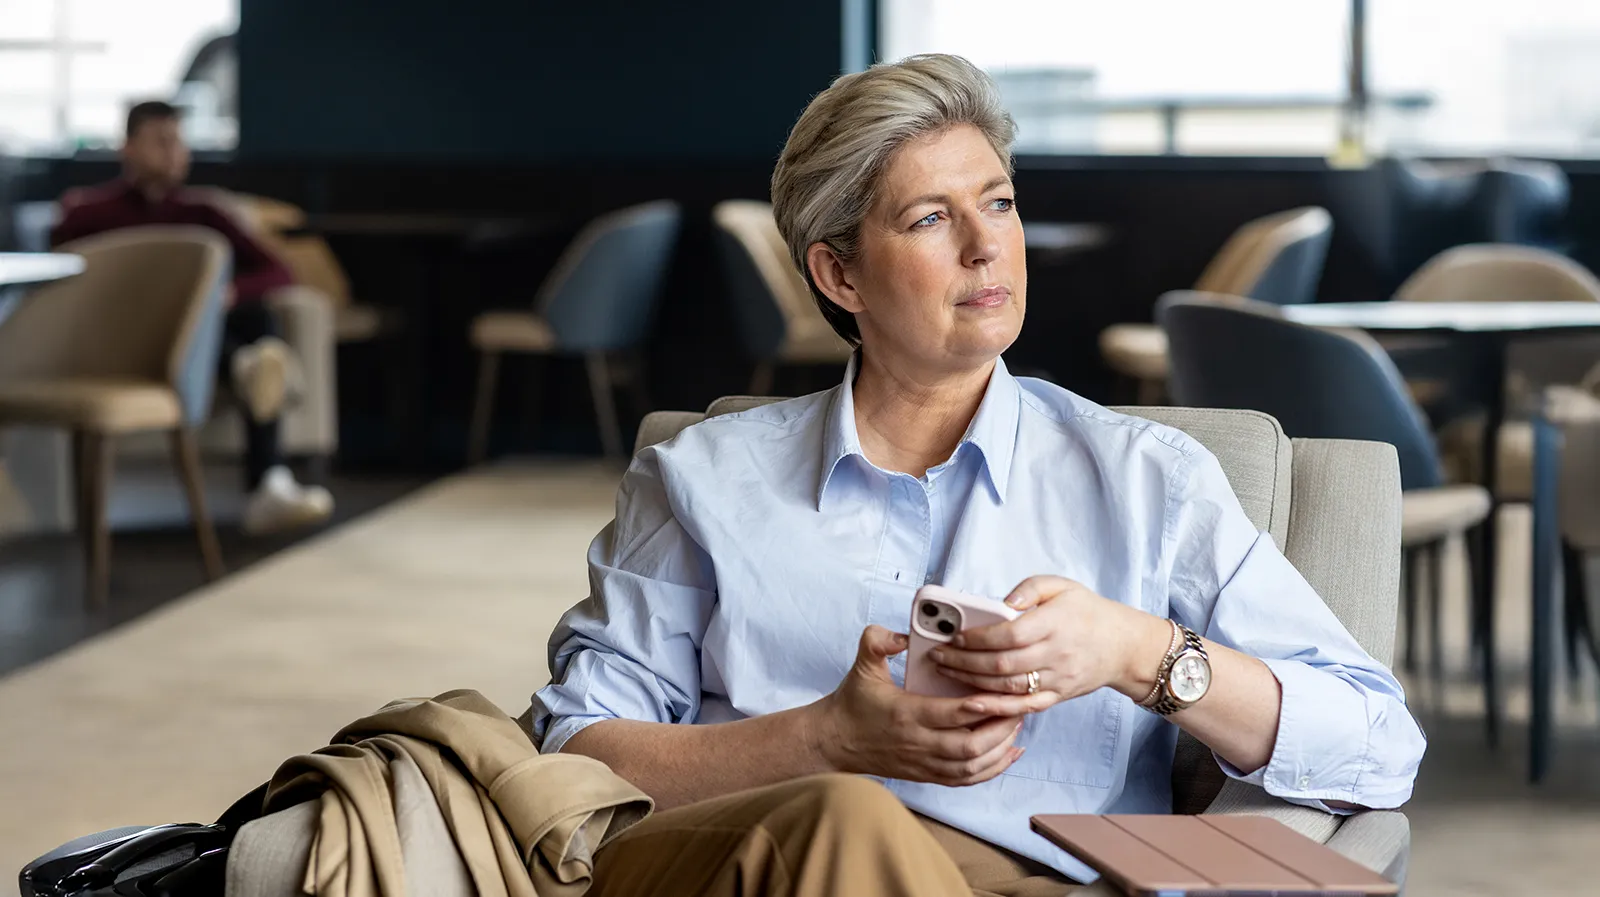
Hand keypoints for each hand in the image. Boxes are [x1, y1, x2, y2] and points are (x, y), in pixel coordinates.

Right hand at [809, 625, 1025, 785]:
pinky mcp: (927, 774)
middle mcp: (918, 743)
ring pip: (972, 766)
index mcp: (906, 714)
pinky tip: (1009, 752)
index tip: (1005, 692)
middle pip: (970, 746)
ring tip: (1017, 725)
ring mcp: (924, 763)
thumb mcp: (862, 666)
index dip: (984, 705)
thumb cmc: (853, 702)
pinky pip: (966, 779)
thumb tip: (902, 634)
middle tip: (1019, 706)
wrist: (835, 741)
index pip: (953, 714)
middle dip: (1001, 728)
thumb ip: (877, 641)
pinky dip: (992, 768)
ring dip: (1000, 748)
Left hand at [929, 576, 1170, 716]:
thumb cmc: (1086, 612)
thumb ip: (1030, 588)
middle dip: (964, 661)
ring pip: (1008, 688)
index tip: (954, 635)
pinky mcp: (1057, 696)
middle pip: (1002, 664)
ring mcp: (1057, 679)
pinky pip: (1024, 708)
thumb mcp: (1062, 586)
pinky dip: (996, 709)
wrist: (1122, 645)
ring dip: (972, 682)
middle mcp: (1056, 654)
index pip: (1010, 634)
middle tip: (937, 655)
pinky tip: (972, 704)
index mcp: (1054, 623)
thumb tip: (1003, 601)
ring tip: (946, 672)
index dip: (978, 638)